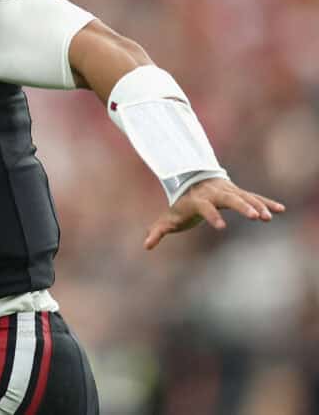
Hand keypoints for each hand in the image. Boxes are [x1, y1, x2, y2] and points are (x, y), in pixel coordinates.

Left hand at [144, 178, 285, 249]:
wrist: (192, 179)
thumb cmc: (181, 204)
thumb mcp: (169, 218)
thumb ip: (158, 231)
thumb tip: (146, 246)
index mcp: (198, 200)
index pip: (205, 207)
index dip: (212, 216)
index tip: (222, 228)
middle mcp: (215, 193)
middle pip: (229, 198)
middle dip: (242, 206)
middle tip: (255, 217)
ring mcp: (228, 191)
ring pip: (244, 196)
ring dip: (256, 205)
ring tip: (268, 217)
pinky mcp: (239, 193)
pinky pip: (254, 197)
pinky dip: (266, 202)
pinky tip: (280, 209)